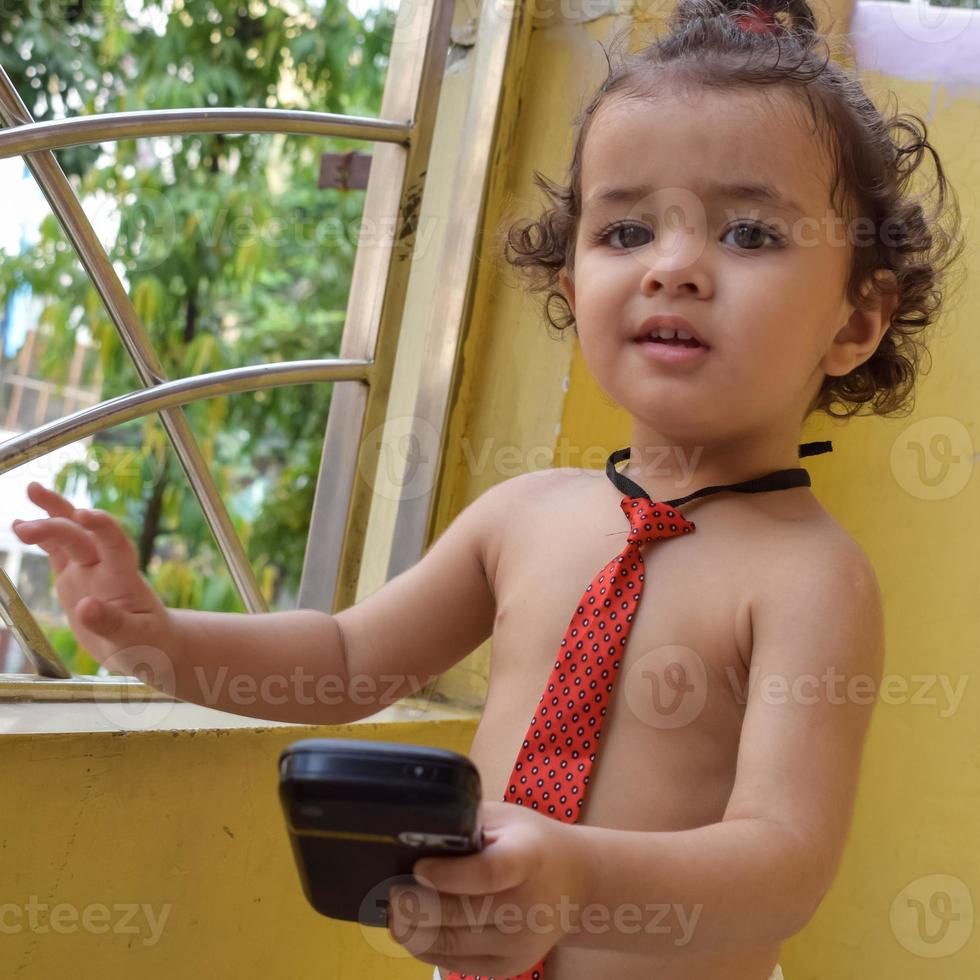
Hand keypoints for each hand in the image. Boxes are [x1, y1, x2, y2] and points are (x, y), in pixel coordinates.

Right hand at [11, 481, 182, 679]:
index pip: (116, 545)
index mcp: (124, 580)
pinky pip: (56, 552)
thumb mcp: (134, 641)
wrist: (147, 646)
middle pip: (82, 538)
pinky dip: (41, 538)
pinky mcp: (73, 579)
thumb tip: (85, 608)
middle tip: (23, 528)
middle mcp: (105, 568)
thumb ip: (112, 624)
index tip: (84, 515)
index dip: (102, 527)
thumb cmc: (148, 644)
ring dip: (52, 514)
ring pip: (70, 535)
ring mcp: (88, 571)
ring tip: (32, 489)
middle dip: (57, 527)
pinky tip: (19, 523)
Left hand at [387, 801, 592, 977]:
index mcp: (528, 857)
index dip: (448, 875)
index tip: (419, 867)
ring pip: (452, 943)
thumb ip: (467, 825)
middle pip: (461, 914)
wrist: (575, 884)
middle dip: (415, 906)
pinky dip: (427, 948)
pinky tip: (411, 931)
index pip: (488, 873)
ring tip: (391, 913)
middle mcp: (526, 906)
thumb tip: (415, 835)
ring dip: (412, 931)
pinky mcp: (509, 967)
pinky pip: (457, 963)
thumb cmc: (531, 842)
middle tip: (389, 893)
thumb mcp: (506, 819)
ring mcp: (519, 943)